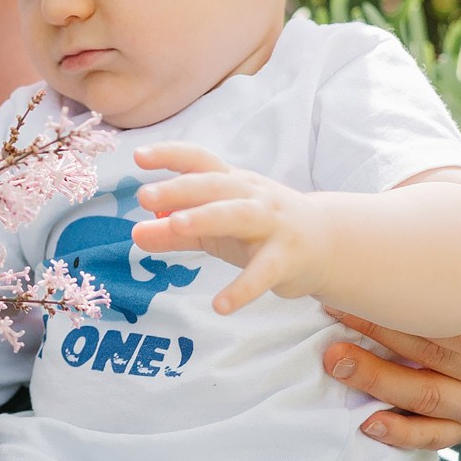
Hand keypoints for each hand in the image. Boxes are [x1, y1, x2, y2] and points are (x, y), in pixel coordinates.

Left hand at [128, 142, 317, 312]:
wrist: (325, 243)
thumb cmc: (259, 229)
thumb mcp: (215, 226)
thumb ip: (175, 231)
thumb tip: (135, 234)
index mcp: (231, 183)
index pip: (199, 160)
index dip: (170, 155)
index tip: (138, 156)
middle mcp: (251, 195)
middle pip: (214, 185)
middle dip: (180, 188)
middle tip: (145, 196)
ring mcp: (272, 223)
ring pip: (238, 215)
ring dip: (207, 216)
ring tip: (177, 225)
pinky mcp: (287, 257)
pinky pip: (263, 272)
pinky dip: (242, 288)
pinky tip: (220, 306)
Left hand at [324, 187, 460, 450]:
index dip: (451, 324)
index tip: (407, 305)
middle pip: (443, 355)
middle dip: (386, 334)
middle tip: (337, 311)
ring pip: (429, 395)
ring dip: (377, 378)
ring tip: (334, 358)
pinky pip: (434, 437)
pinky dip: (400, 433)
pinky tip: (366, 423)